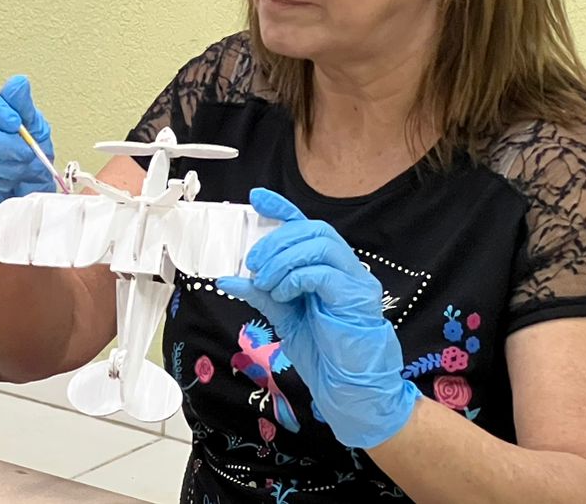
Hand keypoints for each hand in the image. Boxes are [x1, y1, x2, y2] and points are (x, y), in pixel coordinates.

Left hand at [217, 188, 419, 449]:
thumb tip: (228, 278)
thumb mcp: (282, 316)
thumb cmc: (322, 352)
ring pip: (320, 242)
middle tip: (254, 263)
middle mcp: (344, 267)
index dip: (282, 208)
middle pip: (312, 229)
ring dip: (285, 257)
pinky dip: (296, 277)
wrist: (349, 388)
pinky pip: (324, 272)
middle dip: (276, 240)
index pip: (306, 226)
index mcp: (327, 268)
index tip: (256, 198)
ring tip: (266, 281)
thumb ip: (260, 293)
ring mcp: (354, 280)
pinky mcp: (357, 296)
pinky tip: (283, 293)